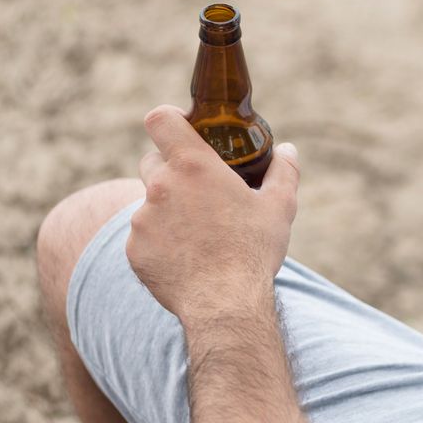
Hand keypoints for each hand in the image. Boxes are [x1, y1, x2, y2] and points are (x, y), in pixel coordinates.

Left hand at [126, 105, 299, 323]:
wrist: (225, 303)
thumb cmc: (253, 250)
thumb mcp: (280, 206)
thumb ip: (284, 171)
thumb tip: (288, 150)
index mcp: (193, 166)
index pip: (160, 119)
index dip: (169, 118)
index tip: (183, 128)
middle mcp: (160, 186)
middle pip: (152, 160)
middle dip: (170, 168)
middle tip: (198, 188)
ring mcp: (141, 220)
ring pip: (149, 203)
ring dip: (168, 210)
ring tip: (199, 234)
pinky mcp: (134, 250)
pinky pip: (144, 237)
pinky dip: (160, 242)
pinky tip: (186, 258)